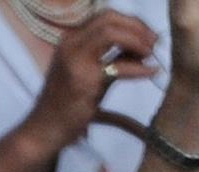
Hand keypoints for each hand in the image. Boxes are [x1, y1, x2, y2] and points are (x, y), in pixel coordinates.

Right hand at [25, 10, 157, 145]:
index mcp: (70, 40)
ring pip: (112, 33)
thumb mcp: (89, 73)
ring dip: (138, 40)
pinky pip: (119, 66)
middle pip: (109, 19)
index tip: (147, 35)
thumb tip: (143, 44)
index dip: (131, 21)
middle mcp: (70, 45)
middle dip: (137, 27)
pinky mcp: (85, 81)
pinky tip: (151, 71)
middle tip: (153, 42)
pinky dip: (139, 68)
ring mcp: (76, 61)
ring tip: (151, 53)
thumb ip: (112, 56)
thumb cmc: (66, 104)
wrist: (45, 130)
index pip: (105, 16)